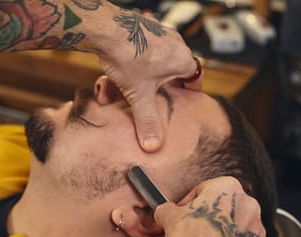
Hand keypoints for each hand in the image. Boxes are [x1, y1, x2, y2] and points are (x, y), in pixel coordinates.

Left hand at [97, 9, 198, 151]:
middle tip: (159, 96)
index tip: (187, 99)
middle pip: (176, 69)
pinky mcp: (143, 28)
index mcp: (181, 59)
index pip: (196, 76)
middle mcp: (174, 43)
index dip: (191, 90)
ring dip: (147, 74)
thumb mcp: (139, 96)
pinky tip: (121, 71)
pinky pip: (143, 49)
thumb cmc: (127, 55)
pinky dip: (135, 62)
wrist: (104, 28)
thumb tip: (153, 145)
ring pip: (158, 59)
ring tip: (134, 86)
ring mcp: (159, 33)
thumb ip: (147, 121)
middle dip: (165, 85)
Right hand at [154, 177, 264, 236]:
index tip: (182, 211)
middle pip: (223, 207)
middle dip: (208, 216)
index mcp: (228, 188)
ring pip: (235, 226)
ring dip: (220, 232)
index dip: (189, 201)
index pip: (205, 188)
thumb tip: (165, 212)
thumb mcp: (169, 218)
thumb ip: (168, 210)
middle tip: (191, 228)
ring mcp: (256, 231)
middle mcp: (248, 206)